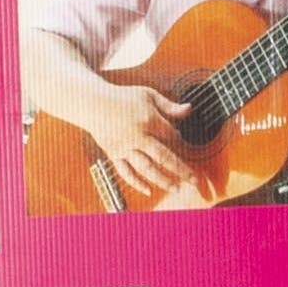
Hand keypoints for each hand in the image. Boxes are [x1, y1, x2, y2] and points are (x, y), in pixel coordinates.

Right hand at [53, 68, 190, 199]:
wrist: (93, 103)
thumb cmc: (123, 98)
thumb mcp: (148, 95)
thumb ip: (169, 105)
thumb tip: (190, 109)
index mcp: (148, 120)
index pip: (171, 136)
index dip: (180, 141)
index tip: (184, 143)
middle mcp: (137, 137)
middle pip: (163, 157)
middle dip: (181, 170)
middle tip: (195, 181)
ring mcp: (125, 148)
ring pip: (146, 168)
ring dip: (163, 180)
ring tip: (177, 188)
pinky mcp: (114, 155)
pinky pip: (126, 172)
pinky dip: (137, 183)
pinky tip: (149, 191)